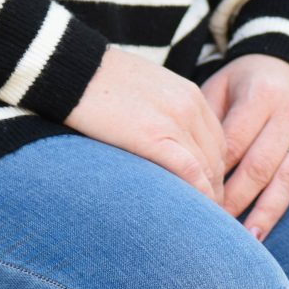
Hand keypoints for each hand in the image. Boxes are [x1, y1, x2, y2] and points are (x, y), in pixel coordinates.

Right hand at [65, 46, 227, 201]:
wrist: (71, 67)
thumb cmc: (98, 80)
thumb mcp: (144, 89)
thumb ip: (162, 111)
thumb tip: (160, 141)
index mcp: (189, 93)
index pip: (217, 142)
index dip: (213, 172)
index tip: (203, 194)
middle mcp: (190, 105)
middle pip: (216, 158)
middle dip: (214, 189)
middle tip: (202, 216)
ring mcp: (175, 120)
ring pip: (207, 168)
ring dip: (207, 197)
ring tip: (195, 221)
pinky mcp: (154, 136)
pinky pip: (191, 172)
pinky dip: (198, 194)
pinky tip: (191, 212)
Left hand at [202, 54, 288, 239]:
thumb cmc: (245, 82)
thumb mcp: (222, 86)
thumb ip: (208, 118)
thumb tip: (189, 160)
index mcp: (259, 95)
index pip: (235, 142)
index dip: (216, 173)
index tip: (198, 200)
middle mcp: (288, 111)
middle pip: (260, 164)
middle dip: (238, 198)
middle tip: (219, 228)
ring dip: (272, 207)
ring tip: (253, 237)